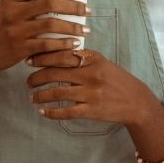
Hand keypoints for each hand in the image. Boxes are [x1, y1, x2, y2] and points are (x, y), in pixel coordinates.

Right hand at [0, 0, 87, 81]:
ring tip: (86, 29)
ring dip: (72, 26)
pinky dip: (63, 43)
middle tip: (87, 10)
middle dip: (73, 6)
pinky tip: (74, 44)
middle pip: (49, 3)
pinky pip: (47, 44)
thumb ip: (24, 2)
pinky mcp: (20, 48)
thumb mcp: (4, 9)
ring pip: (51, 24)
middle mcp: (13, 12)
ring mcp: (16, 30)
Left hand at [26, 47, 161, 130]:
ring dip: (40, 95)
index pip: (60, 55)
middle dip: (37, 77)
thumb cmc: (114, 79)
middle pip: (55, 73)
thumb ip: (80, 56)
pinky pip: (66, 112)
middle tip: (28, 81)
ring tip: (31, 96)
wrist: (136, 101)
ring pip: (57, 93)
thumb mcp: (100, 62)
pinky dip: (51, 112)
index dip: (41, 58)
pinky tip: (42, 111)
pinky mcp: (92, 111)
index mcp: (92, 59)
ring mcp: (91, 94)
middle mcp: (90, 75)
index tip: (29, 60)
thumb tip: (53, 50)